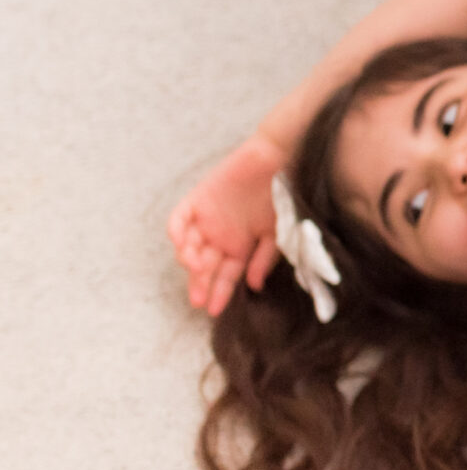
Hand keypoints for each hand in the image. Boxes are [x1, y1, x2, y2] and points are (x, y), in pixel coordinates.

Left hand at [168, 135, 287, 314]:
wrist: (282, 159)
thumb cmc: (286, 196)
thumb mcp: (279, 232)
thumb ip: (264, 258)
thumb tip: (253, 285)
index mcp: (241, 245)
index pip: (226, 275)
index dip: (220, 292)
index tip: (214, 310)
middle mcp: (222, 235)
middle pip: (205, 266)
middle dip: (200, 284)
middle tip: (198, 300)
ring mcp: (208, 218)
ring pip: (189, 247)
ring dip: (190, 260)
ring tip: (198, 268)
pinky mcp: (198, 199)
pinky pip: (179, 219)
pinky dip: (178, 232)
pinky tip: (183, 245)